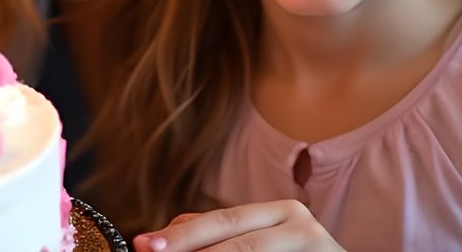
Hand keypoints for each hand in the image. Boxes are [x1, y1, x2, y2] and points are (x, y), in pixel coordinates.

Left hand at [134, 201, 345, 250]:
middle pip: (237, 241)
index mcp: (281, 212)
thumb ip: (223, 235)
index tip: (143, 244)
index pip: (221, 221)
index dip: (180, 234)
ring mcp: (318, 250)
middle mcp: (300, 226)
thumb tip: (170, 230)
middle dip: (188, 248)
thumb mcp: (262, 241)